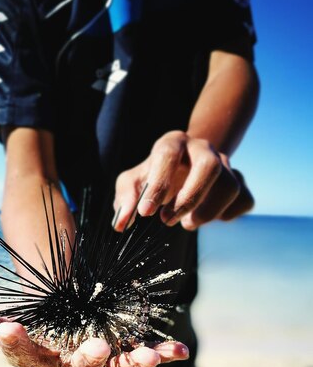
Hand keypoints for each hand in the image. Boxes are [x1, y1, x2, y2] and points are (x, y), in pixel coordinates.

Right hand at [0, 317, 188, 366]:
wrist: (68, 318)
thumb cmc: (40, 320)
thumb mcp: (19, 319)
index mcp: (42, 358)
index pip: (25, 357)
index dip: (17, 345)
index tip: (8, 327)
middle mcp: (72, 366)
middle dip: (87, 362)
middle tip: (96, 349)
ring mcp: (103, 362)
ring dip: (134, 363)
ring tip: (150, 356)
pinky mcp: (127, 353)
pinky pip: (145, 355)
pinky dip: (164, 354)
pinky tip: (180, 351)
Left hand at [113, 130, 253, 231]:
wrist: (184, 166)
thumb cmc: (153, 176)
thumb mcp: (132, 182)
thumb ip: (125, 199)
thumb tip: (122, 223)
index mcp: (173, 143)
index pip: (168, 155)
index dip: (158, 185)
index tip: (146, 213)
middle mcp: (202, 148)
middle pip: (209, 167)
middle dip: (189, 199)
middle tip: (168, 221)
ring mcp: (225, 164)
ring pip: (230, 186)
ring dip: (208, 212)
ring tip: (188, 223)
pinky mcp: (240, 181)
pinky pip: (244, 200)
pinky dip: (228, 215)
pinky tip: (210, 218)